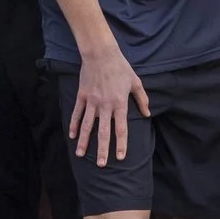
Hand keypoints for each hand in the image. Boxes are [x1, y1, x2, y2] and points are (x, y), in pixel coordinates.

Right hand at [70, 45, 148, 167]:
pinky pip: (77, 113)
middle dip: (102, 149)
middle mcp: (105, 105)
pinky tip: (72, 136)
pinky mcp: (82, 96)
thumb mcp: (135, 82)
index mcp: (119, 103)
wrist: (101, 54)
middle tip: (101, 165)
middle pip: (103, 132)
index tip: (121, 157)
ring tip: (81, 155)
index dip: (121, 144)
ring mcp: (91, 101)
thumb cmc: (121, 67)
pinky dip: (73, 125)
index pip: (121, 128)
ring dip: (84, 141)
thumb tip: (147, 114)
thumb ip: (142, 99)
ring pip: (87, 125)